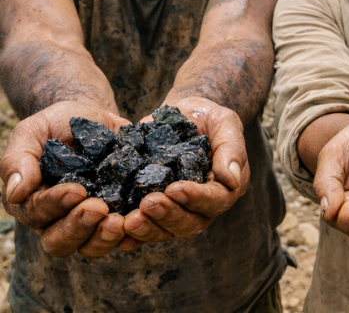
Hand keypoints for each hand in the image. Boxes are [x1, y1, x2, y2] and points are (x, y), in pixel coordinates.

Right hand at [0, 100, 132, 257]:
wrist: (93, 115)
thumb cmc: (57, 124)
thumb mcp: (32, 132)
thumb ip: (18, 159)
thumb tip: (16, 192)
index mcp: (32, 202)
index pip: (38, 214)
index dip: (55, 205)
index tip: (76, 191)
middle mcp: (58, 218)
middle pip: (61, 241)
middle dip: (79, 227)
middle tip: (99, 208)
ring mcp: (90, 220)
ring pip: (91, 246)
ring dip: (104, 238)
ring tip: (120, 221)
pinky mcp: (118, 213)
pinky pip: (125, 235)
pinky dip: (133, 233)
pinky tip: (141, 220)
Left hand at [125, 97, 249, 243]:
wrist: (184, 114)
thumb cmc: (209, 117)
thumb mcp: (226, 123)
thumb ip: (231, 149)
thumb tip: (231, 179)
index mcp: (225, 188)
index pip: (215, 202)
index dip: (196, 199)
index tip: (175, 188)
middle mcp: (203, 206)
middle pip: (190, 225)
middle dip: (169, 216)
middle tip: (148, 203)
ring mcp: (177, 210)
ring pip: (166, 232)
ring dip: (148, 228)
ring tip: (129, 219)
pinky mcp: (154, 208)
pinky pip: (144, 228)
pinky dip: (130, 234)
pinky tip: (117, 229)